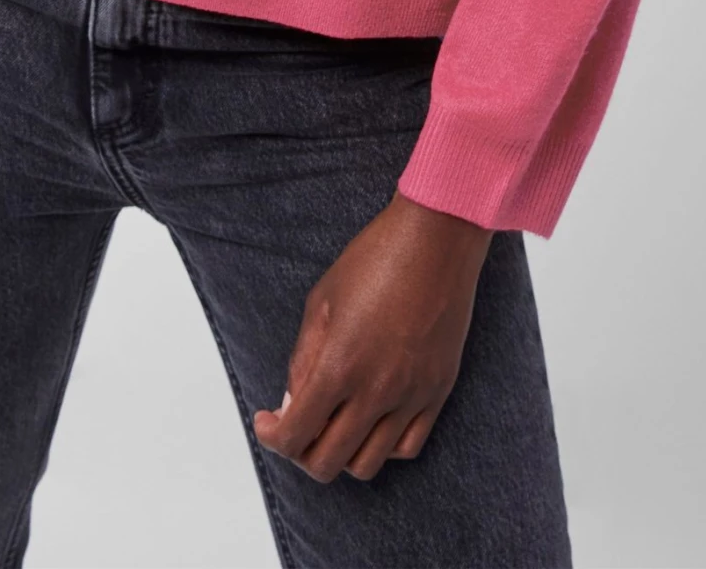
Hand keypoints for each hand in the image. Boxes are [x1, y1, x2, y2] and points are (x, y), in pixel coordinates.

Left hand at [252, 189, 493, 482]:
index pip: (296, 435)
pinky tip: (371, 420)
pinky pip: (408, 447)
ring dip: (342, 454)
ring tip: (333, 426)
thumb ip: (303, 359)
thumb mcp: (321, 301)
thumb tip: (292, 403)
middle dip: (301, 453)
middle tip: (297, 428)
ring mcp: (411, 396)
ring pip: (368, 464)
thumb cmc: (375, 258)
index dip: (272, 437)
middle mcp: (376, 390)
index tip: (268, 424)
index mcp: (339, 365)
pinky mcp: (437, 392)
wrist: (436, 240)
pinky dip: (383, 446)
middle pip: (328, 462)